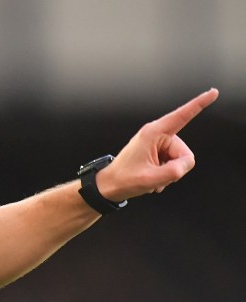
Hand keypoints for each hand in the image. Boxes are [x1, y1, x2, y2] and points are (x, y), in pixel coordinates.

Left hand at [96, 88, 218, 201]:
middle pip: (183, 153)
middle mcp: (157, 135)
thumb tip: (185, 165)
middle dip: (174, 168)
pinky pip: (173, 164)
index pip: (182, 116)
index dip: (199, 104)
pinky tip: (152, 179)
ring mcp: (157, 144)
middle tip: (156, 177)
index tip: (213, 92)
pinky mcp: (157, 152)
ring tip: (151, 177)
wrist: (108, 187)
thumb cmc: (122, 180)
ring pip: (179, 161)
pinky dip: (165, 174)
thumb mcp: (149, 179)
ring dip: (168, 173)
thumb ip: (173, 172)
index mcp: (153, 133)